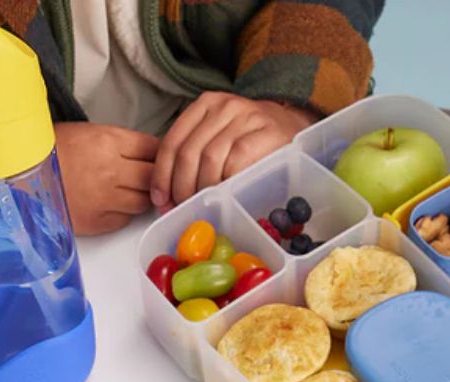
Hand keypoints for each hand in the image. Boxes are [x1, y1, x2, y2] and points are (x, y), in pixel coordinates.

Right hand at [55, 122, 158, 235]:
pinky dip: (124, 213)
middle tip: (149, 177)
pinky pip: (124, 220)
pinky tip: (112, 205)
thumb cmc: (52, 151)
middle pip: (153, 177)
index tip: (158, 158)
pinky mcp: (96, 222)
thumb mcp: (89, 133)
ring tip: (129, 191)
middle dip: (155, 177)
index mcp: (109, 142)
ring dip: (141, 197)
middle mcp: (110, 171)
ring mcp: (104, 199)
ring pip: (142, 202)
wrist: (21, 176)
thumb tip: (149, 154)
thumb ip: (121, 144)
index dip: (159, 153)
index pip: (153, 148)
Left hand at [152, 94, 316, 208]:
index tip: (160, 200)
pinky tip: (223, 196)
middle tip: (181, 208)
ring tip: (200, 206)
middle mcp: (224, 106)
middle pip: (188, 153)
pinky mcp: (266, 133)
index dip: (161, 175)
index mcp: (205, 106)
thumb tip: (163, 196)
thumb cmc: (247, 140)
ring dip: (201, 189)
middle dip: (179, 187)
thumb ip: (190, 156)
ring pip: (210, 159)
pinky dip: (224, 183)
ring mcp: (246, 117)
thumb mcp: (215, 138)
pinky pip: (236, 162)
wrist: (289, 126)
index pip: (172, 142)